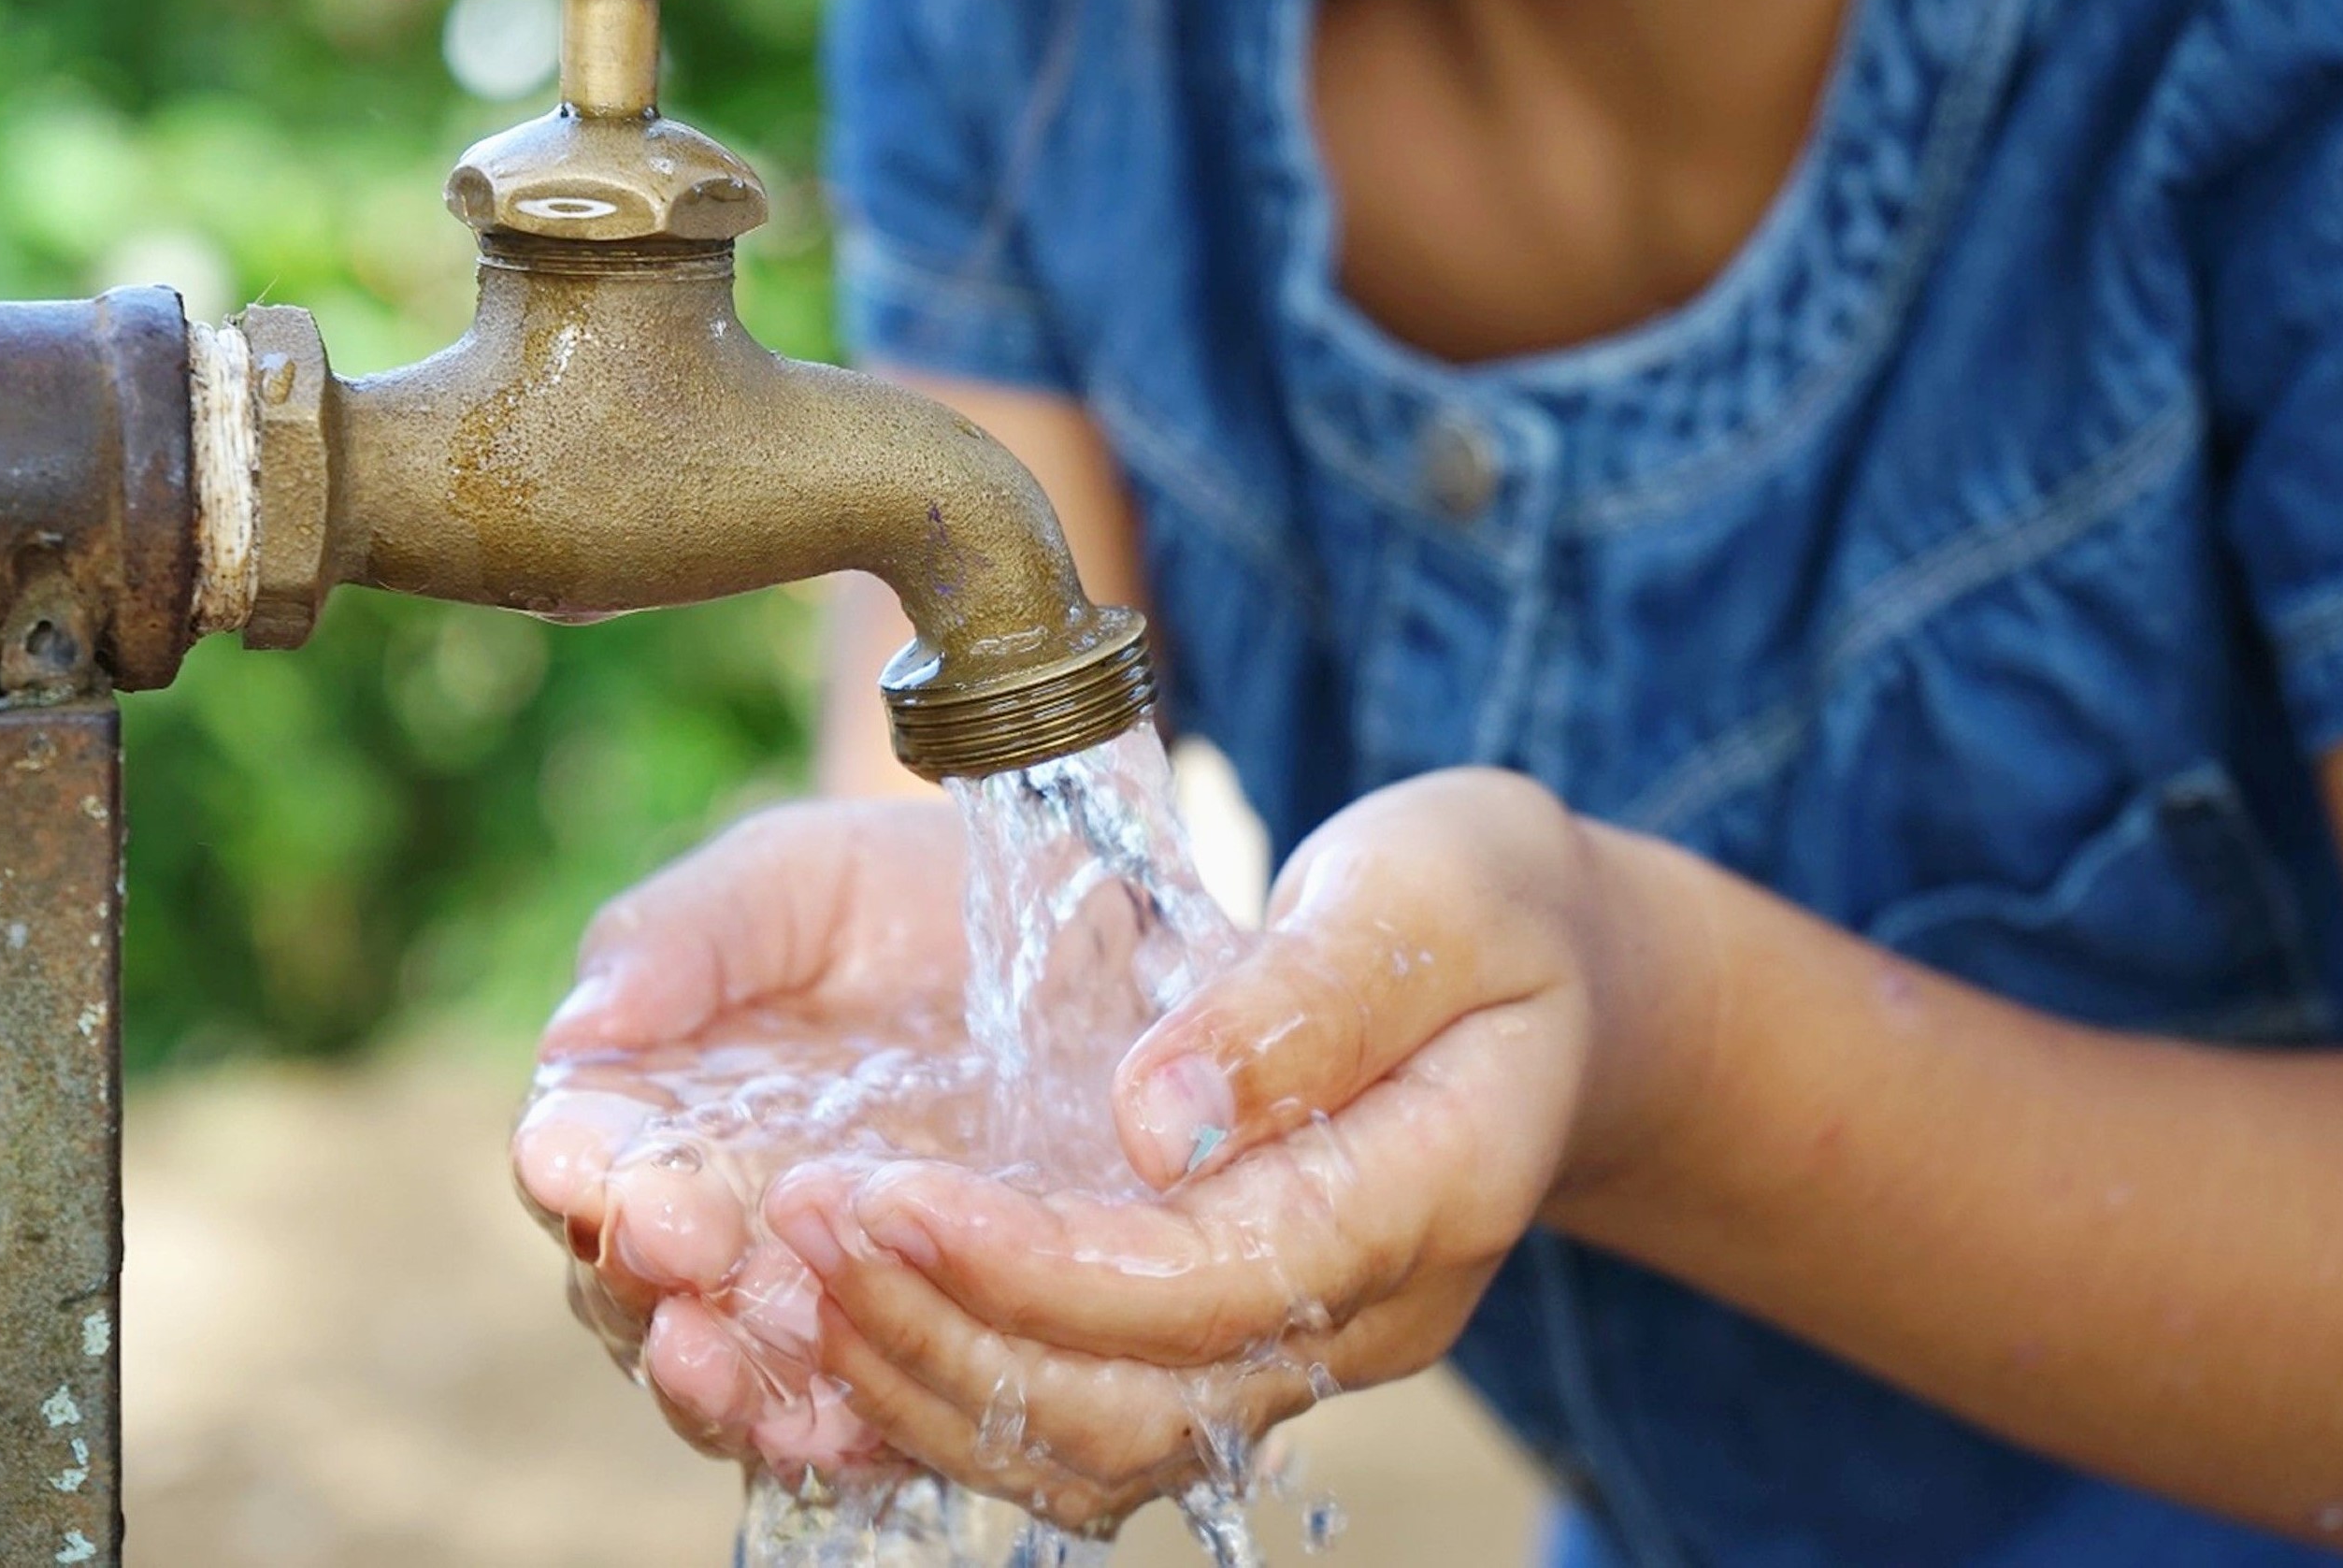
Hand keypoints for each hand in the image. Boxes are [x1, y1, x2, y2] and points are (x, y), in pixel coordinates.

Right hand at [510, 798, 982, 1482]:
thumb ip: (684, 936)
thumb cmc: (905, 891)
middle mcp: (710, 1215)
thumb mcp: (797, 880)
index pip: (581, 1157)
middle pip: (634, 1280)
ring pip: (725, 1367)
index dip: (579, 1170)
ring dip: (715, 1380)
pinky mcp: (908, 1337)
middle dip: (644, 1277)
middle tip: (681, 1254)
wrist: (1072, 930)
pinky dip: (829, 1428)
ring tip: (722, 1364)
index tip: (596, 1170)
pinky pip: (850, 1412)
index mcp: (651, 1105)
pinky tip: (829, 1427)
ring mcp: (805, 1288)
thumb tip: (581, 1027)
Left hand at [762, 770, 1708, 1527]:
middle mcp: (1359, 1314)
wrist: (1551, 984)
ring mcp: (1295, 1349)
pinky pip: (1078, 1421)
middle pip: (1132, 1407)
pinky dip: (951, 1385)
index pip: (1212, 1285)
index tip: (891, 1193)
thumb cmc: (1486, 910)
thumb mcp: (1428, 892)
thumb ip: (1304, 1003)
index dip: (1038, 1267)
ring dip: (926, 1378)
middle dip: (946, 1332)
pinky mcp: (1225, 1342)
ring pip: (1092, 1450)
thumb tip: (1153, 1120)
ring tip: (791, 1269)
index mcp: (1426, 1196)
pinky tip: (846, 1307)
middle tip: (799, 1227)